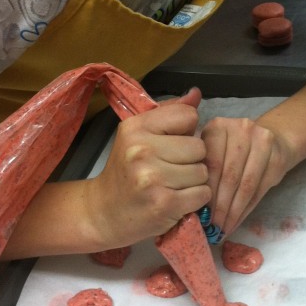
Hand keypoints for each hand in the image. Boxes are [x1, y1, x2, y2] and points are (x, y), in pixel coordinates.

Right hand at [86, 91, 210, 246]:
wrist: (103, 212)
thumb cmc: (126, 171)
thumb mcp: (139, 135)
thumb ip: (169, 113)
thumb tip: (196, 93)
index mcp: (137, 127)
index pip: (188, 115)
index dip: (187, 131)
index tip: (172, 144)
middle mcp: (142, 150)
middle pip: (199, 147)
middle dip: (192, 160)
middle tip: (172, 169)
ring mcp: (152, 178)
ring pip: (202, 172)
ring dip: (194, 181)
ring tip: (173, 185)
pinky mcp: (163, 204)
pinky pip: (202, 194)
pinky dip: (195, 199)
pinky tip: (177, 200)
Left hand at [201, 115, 292, 234]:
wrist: (271, 139)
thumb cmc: (233, 150)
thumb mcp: (214, 150)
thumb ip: (204, 168)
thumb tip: (192, 206)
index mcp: (218, 126)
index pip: (212, 164)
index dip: (207, 192)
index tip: (200, 214)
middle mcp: (241, 129)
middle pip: (230, 175)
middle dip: (219, 206)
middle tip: (211, 226)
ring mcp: (262, 141)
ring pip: (246, 184)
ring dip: (233, 211)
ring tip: (223, 228)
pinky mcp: (277, 156)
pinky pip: (260, 189)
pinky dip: (246, 209)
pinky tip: (236, 221)